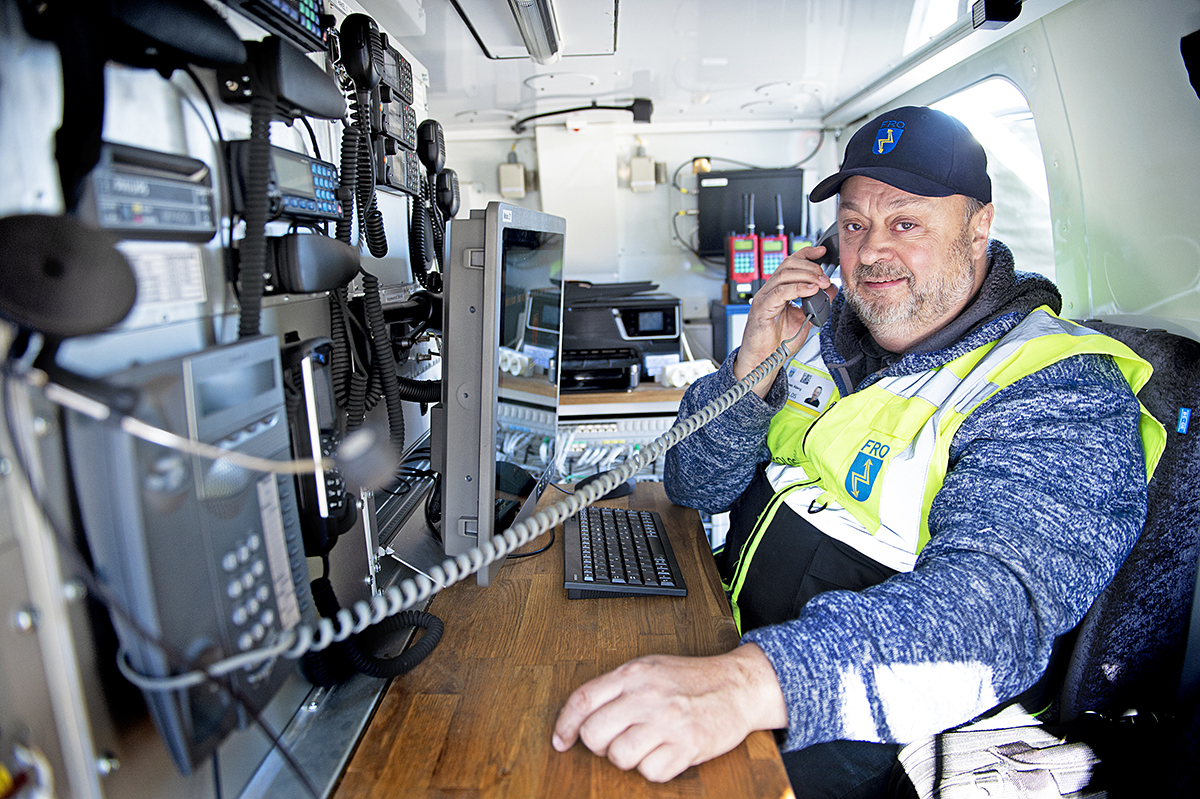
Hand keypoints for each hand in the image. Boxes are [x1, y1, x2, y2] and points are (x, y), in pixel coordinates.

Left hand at [551, 644, 787, 781]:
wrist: (737, 685)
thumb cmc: (692, 679)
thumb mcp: (650, 668)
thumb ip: (616, 686)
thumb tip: (581, 714)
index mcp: (634, 673)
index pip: (583, 700)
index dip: (565, 725)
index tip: (561, 740)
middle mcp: (648, 696)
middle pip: (595, 734)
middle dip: (599, 745)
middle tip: (614, 741)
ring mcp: (668, 722)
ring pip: (619, 757)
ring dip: (627, 758)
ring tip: (644, 746)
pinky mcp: (687, 746)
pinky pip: (651, 773)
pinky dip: (654, 769)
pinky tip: (665, 752)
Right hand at [734, 245, 835, 396]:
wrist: (764, 361)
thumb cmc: (778, 343)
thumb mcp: (804, 318)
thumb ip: (817, 303)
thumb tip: (831, 289)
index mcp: (778, 290)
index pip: (791, 263)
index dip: (807, 253)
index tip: (822, 251)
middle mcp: (769, 290)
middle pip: (788, 264)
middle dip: (811, 267)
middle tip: (825, 277)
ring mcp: (763, 298)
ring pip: (784, 274)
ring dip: (807, 276)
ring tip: (821, 284)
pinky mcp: (761, 308)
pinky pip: (780, 292)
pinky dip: (797, 288)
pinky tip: (810, 291)